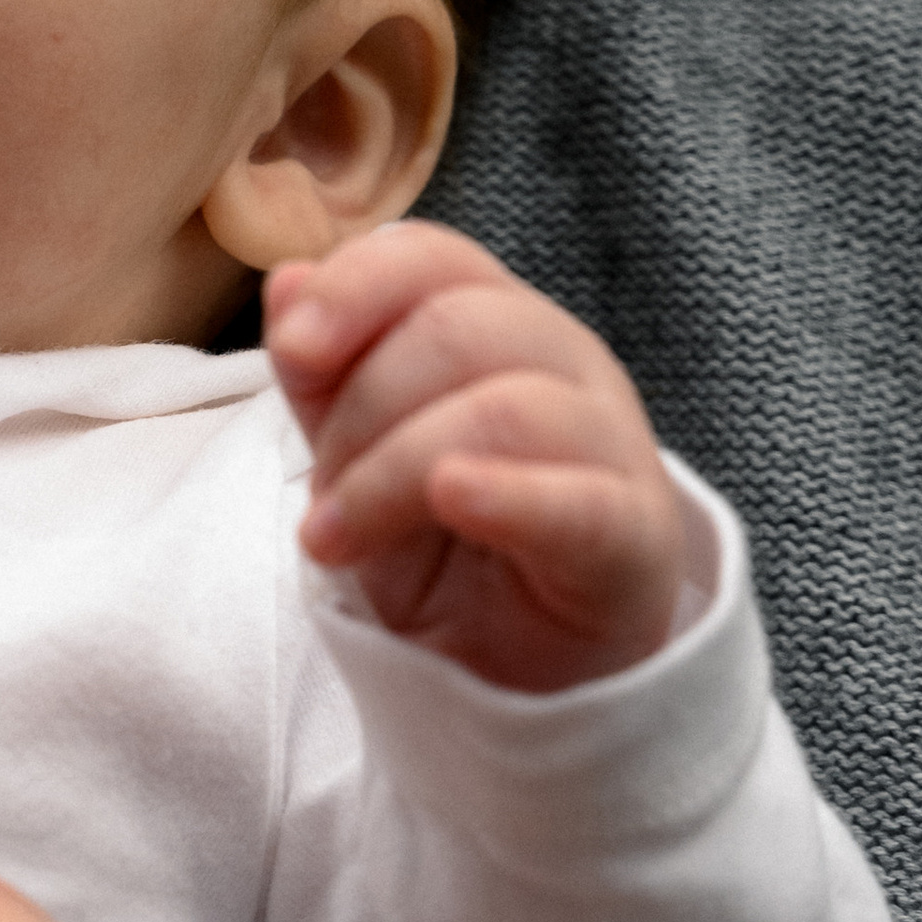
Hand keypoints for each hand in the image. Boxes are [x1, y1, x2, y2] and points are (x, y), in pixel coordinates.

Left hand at [264, 222, 683, 692]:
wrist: (518, 664)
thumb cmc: (442, 540)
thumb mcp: (356, 453)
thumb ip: (324, 372)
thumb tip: (287, 281)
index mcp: (498, 321)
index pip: (432, 257)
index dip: (355, 288)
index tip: (293, 350)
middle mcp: (564, 362)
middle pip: (455, 330)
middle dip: (358, 414)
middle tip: (319, 501)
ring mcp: (611, 445)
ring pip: (502, 410)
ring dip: (390, 477)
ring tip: (335, 542)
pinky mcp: (634, 537)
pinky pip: (578, 501)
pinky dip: (507, 493)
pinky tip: (452, 499)